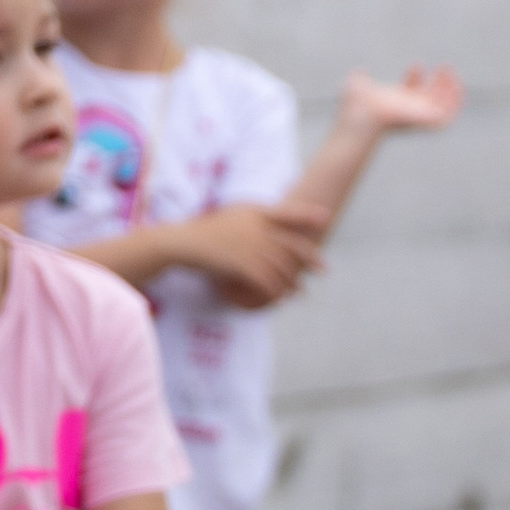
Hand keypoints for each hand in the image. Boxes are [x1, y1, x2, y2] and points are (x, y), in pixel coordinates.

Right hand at [182, 202, 326, 310]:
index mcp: (254, 212)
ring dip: (293, 282)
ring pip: (280, 266)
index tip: (326, 219)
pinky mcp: (241, 262)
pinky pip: (266, 280)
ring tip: (300, 292)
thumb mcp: (231, 218)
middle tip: (324, 271)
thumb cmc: (206, 232)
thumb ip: (253, 220)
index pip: (287, 212)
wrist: (183, 243)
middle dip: (310, 258)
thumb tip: (269, 224)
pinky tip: (281, 298)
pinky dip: (276, 291)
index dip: (307, 215)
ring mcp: (249, 244)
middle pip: (291, 243)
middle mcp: (256, 226)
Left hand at [335, 62, 463, 143]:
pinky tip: (457, 86)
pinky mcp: (428, 121)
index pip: (409, 95)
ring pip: (442, 108)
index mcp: (394, 106)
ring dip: (451, 91)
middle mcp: (408, 113)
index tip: (415, 64)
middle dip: (438, 84)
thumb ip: (359, 80)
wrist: (364, 113)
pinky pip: (448, 116)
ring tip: (452, 72)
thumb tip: (359, 73)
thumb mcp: (357, 86)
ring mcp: (419, 118)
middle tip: (444, 66)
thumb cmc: (356, 104)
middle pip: (429, 100)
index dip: (415, 79)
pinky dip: (455, 103)